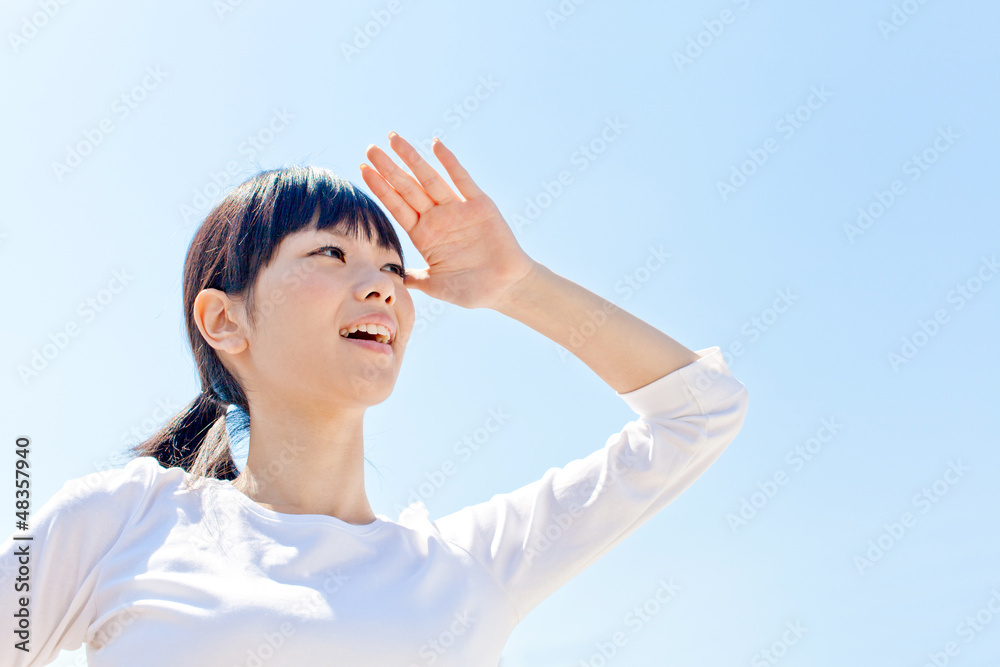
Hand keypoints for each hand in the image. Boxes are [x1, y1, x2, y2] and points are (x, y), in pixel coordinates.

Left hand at [359, 132, 536, 309]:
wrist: (505, 288)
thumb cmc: (471, 290)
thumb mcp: (435, 285)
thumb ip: (413, 278)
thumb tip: (386, 278)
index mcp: (424, 235)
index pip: (397, 206)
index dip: (380, 188)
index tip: (363, 170)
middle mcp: (438, 218)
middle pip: (408, 188)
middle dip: (389, 169)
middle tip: (370, 149)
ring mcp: (457, 209)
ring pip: (429, 179)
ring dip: (412, 159)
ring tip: (394, 139)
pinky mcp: (479, 205)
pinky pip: (462, 180)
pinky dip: (449, 162)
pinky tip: (435, 145)